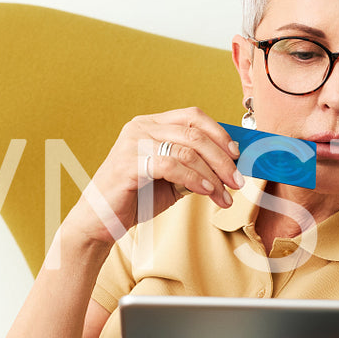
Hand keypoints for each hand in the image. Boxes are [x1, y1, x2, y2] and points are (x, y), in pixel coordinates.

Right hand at [60, 107, 244, 248]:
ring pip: (186, 150)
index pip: (192, 116)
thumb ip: (194, 168)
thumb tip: (229, 167)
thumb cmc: (134, 199)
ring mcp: (132, 143)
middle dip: (222, 158)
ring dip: (212, 174)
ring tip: (224, 195)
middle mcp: (141, 127)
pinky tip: (206, 192)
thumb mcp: (171, 180)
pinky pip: (171, 166)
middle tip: (237, 181)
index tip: (237, 155)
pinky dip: (194, 179)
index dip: (219, 133)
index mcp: (151, 125)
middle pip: (194, 133)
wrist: (100, 221)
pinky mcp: (128, 163)